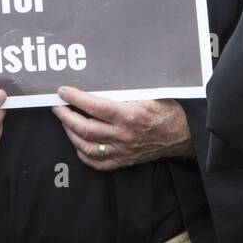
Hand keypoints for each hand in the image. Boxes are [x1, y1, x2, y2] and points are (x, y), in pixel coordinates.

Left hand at [53, 86, 192, 170]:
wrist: (183, 135)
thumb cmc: (168, 110)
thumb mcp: (149, 93)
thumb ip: (126, 90)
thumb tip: (102, 79)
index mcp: (129, 115)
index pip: (94, 106)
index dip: (75, 98)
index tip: (63, 92)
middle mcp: (123, 135)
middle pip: (85, 128)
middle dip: (66, 116)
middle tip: (58, 106)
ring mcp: (123, 150)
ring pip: (87, 147)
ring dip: (71, 134)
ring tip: (66, 122)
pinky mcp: (125, 160)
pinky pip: (99, 163)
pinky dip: (84, 154)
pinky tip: (79, 144)